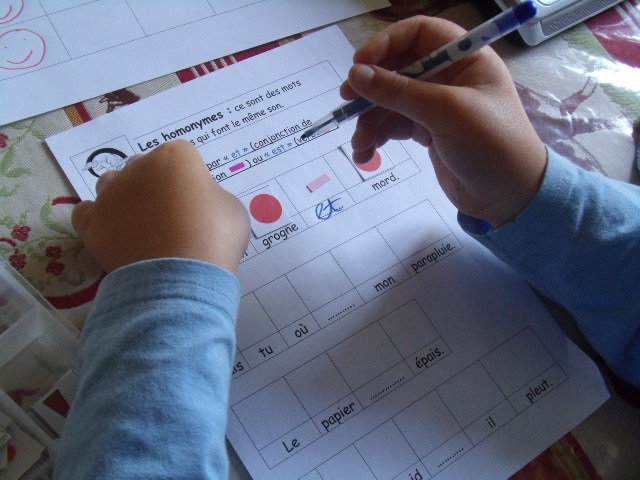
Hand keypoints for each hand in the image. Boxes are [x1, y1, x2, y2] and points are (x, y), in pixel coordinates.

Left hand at [72, 140, 249, 273]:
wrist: (182, 277)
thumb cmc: (214, 238)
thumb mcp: (232, 209)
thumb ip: (211, 196)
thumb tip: (197, 204)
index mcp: (174, 157)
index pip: (183, 155)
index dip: (193, 177)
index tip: (200, 200)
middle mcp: (137, 168)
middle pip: (145, 166)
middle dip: (157, 184)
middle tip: (175, 214)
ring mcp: (110, 195)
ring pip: (112, 183)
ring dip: (125, 196)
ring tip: (143, 223)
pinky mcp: (92, 224)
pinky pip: (87, 212)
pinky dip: (98, 217)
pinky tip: (113, 229)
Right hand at [340, 16, 546, 226]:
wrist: (510, 197)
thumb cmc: (491, 145)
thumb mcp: (446, 112)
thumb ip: (399, 92)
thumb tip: (355, 74)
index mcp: (465, 58)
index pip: (418, 34)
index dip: (387, 43)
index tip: (359, 65)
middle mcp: (449, 76)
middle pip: (399, 68)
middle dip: (372, 87)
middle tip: (347, 102)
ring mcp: (437, 105)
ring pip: (391, 100)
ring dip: (370, 120)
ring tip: (360, 145)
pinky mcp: (428, 131)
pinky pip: (395, 125)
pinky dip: (378, 136)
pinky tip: (366, 153)